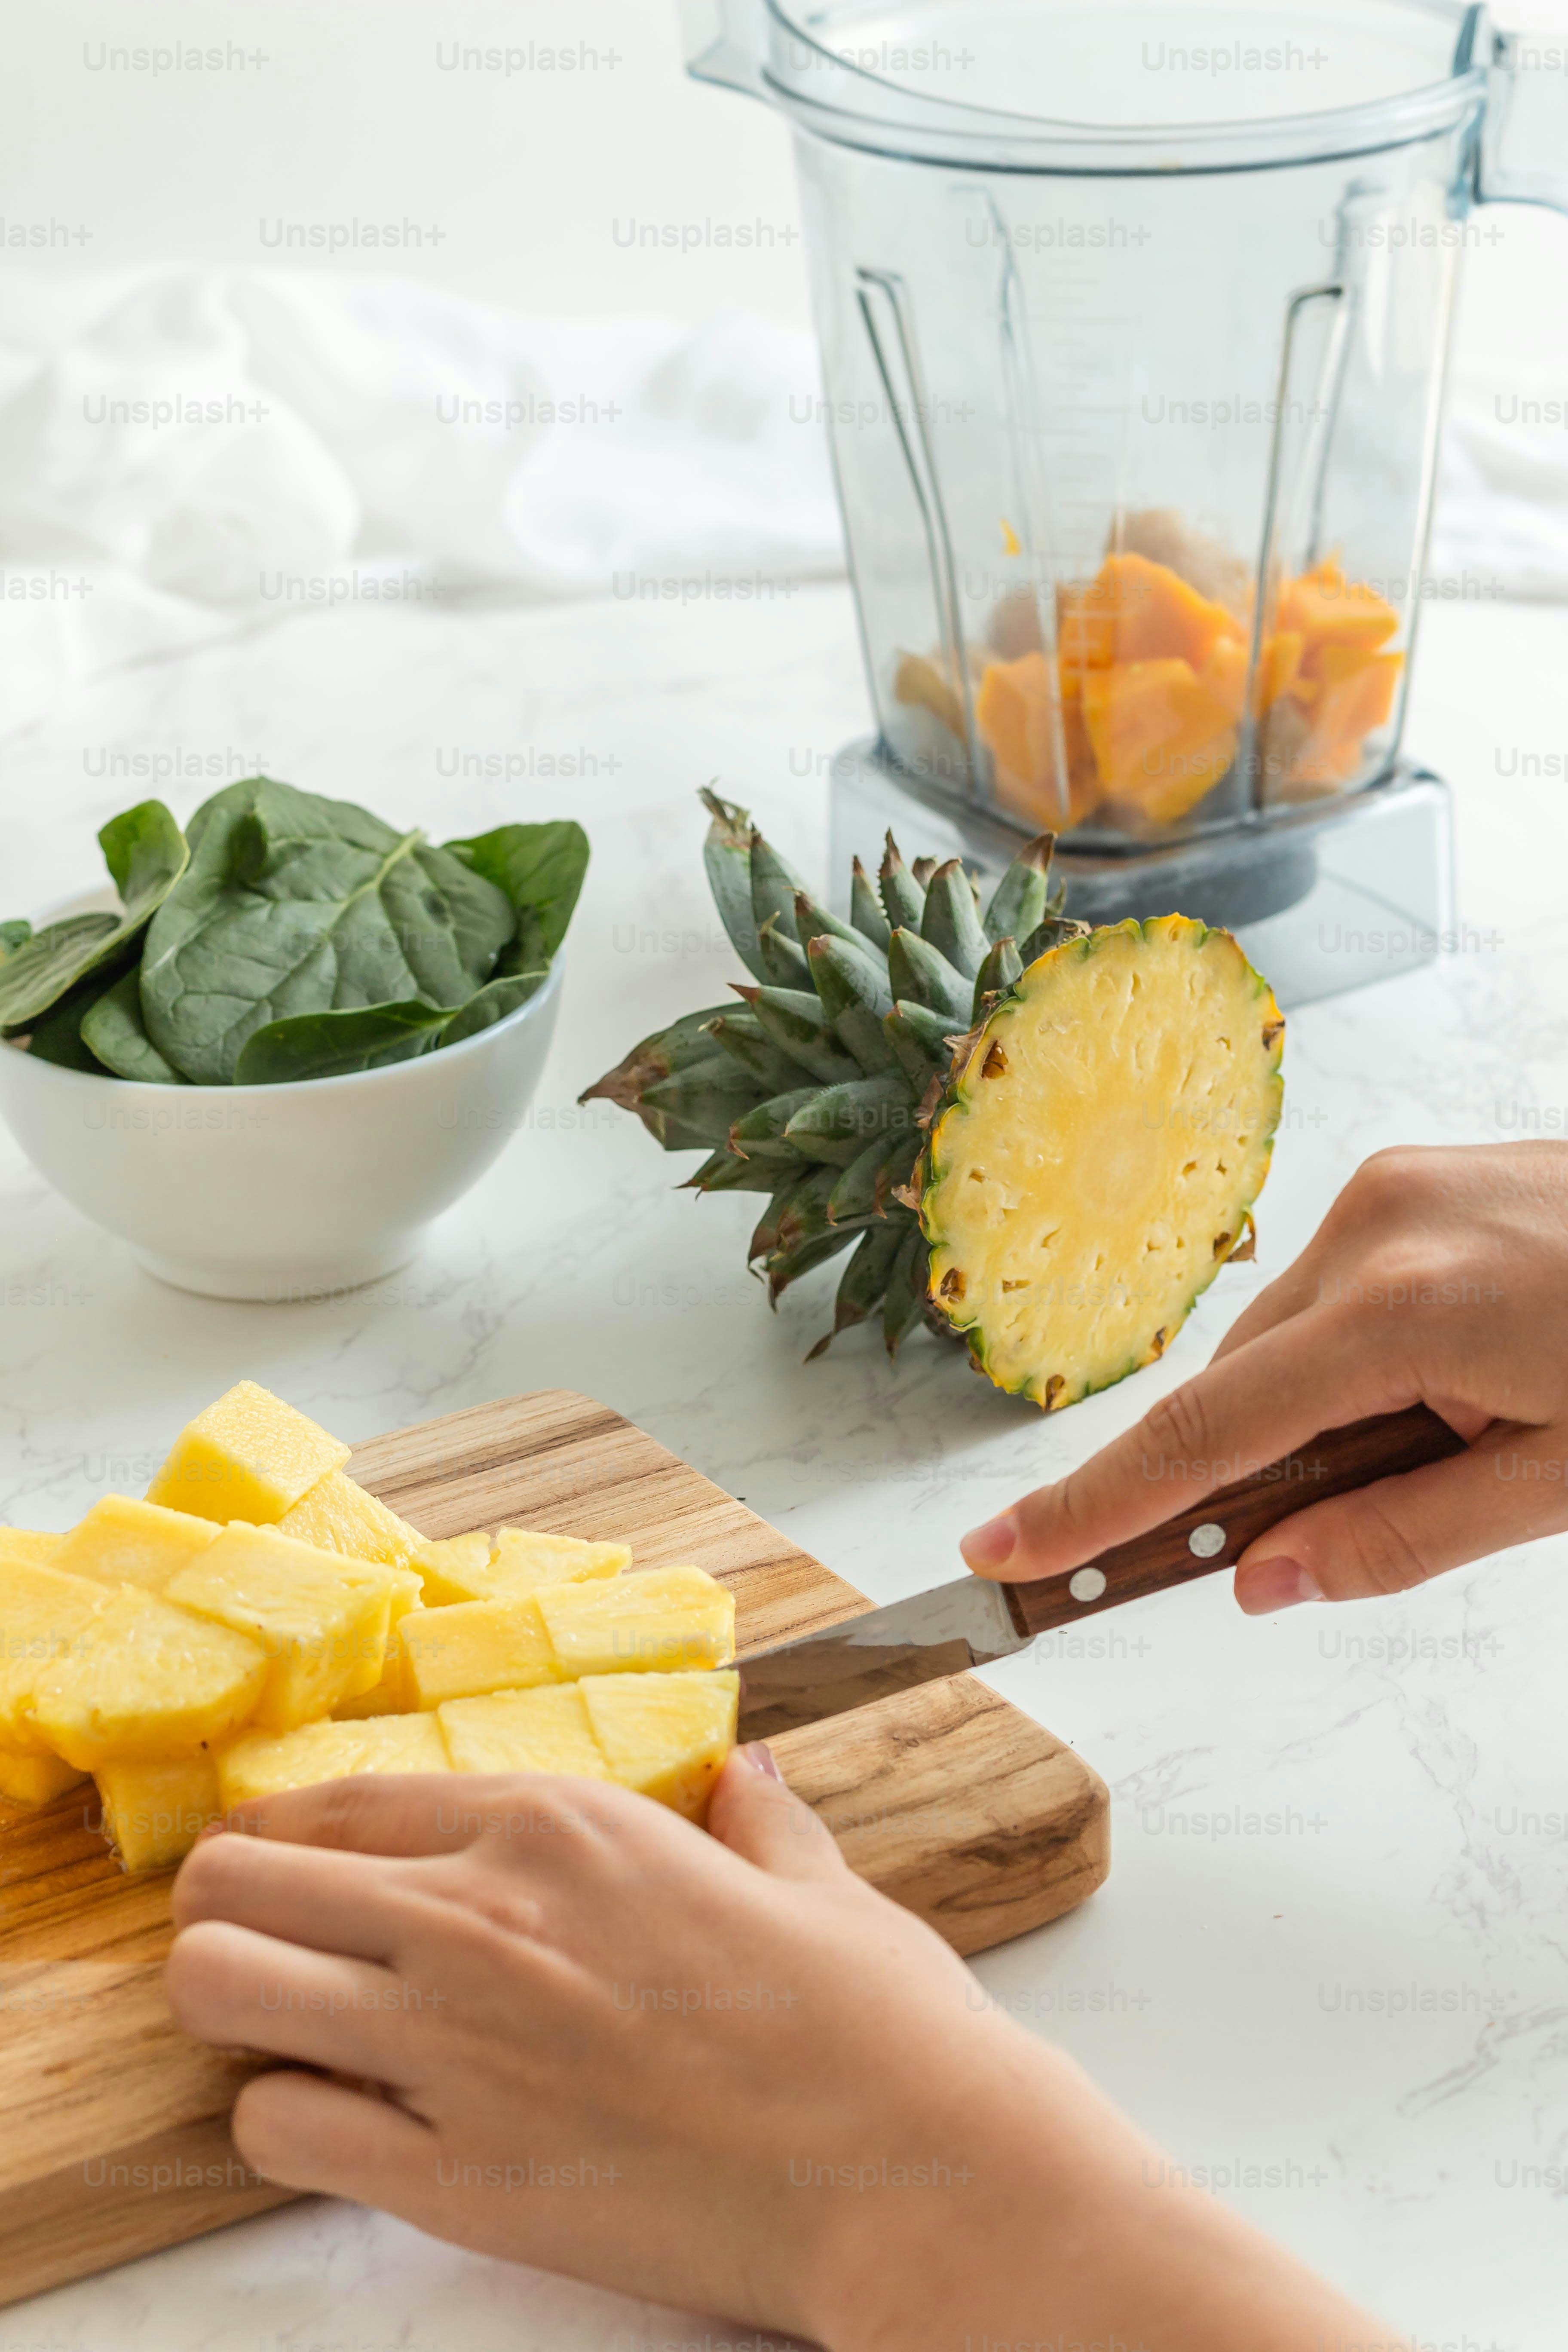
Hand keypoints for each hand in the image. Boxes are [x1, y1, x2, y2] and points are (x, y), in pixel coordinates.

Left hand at [167, 1756, 1383, 2351]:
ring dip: (235, 2010)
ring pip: (216, 1990)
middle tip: (272, 1945)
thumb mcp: (816, 1887)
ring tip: (293, 2031)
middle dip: (231, 1908)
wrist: (909, 2172)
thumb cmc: (869, 2027)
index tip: (283, 1860)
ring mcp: (453, 2048)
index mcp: (562, 1827)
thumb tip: (750, 1779)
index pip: (339, 1796)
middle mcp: (481, 1915)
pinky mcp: (454, 2177)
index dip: (285, 1830)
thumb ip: (759, 1822)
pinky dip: (288, 2128)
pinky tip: (349, 2125)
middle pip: (235, 1880)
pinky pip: (273, 2132)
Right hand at [961, 1142, 1567, 1611]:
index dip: (1094, 1506)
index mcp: (1407, 1310)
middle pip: (1235, 1387)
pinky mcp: (1408, 1176)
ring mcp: (1387, 1188)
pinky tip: (1442, 1383)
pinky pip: (1325, 1291)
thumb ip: (1399, 1537)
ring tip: (1455, 1436)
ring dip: (1310, 1415)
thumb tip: (1261, 1582)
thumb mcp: (1564, 1482)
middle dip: (1245, 1475)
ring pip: (1278, 1339)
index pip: (1204, 1434)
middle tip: (1298, 1549)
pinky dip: (1343, 1359)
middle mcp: (1371, 1227)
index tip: (1002, 1556)